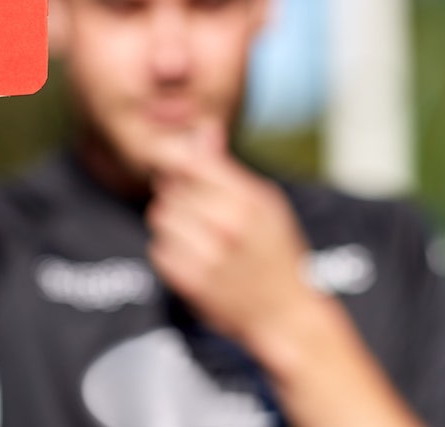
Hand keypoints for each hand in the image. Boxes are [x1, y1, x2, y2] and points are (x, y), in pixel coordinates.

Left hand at [146, 122, 315, 346]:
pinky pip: (158, 249)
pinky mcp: (191, 282)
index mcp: (250, 199)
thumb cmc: (277, 253)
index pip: (192, 162)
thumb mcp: (266, 203)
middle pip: (171, 189)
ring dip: (171, 222)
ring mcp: (209, 255)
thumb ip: (228, 168)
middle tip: (197, 209)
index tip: (175, 166)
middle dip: (177, 194)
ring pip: (160, 217)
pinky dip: (169, 250)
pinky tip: (192, 256)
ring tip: (196, 234)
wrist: (286, 315)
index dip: (177, 160)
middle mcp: (228, 225)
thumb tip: (203, 128)